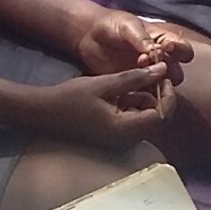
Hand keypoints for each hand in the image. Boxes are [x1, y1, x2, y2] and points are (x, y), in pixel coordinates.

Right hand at [26, 64, 176, 147]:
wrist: (43, 113)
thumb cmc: (70, 98)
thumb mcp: (104, 84)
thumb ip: (135, 77)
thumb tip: (162, 69)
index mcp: (124, 130)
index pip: (161, 116)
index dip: (167, 95)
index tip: (161, 76)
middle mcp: (126, 140)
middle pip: (156, 119)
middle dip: (157, 96)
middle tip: (149, 74)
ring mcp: (119, 140)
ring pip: (145, 119)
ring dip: (144, 99)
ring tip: (131, 80)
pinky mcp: (113, 135)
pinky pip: (132, 121)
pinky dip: (132, 105)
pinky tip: (120, 91)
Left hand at [74, 11, 191, 83]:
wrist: (89, 35)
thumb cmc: (112, 25)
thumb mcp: (128, 26)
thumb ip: (141, 37)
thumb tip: (154, 51)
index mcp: (163, 42)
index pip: (183, 49)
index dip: (180, 51)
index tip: (166, 48)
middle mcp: (160, 60)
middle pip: (176, 72)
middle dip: (166, 71)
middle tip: (146, 64)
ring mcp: (147, 74)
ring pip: (162, 87)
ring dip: (154, 84)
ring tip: (138, 76)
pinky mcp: (133, 85)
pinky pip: (144, 94)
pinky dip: (142, 95)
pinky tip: (130, 88)